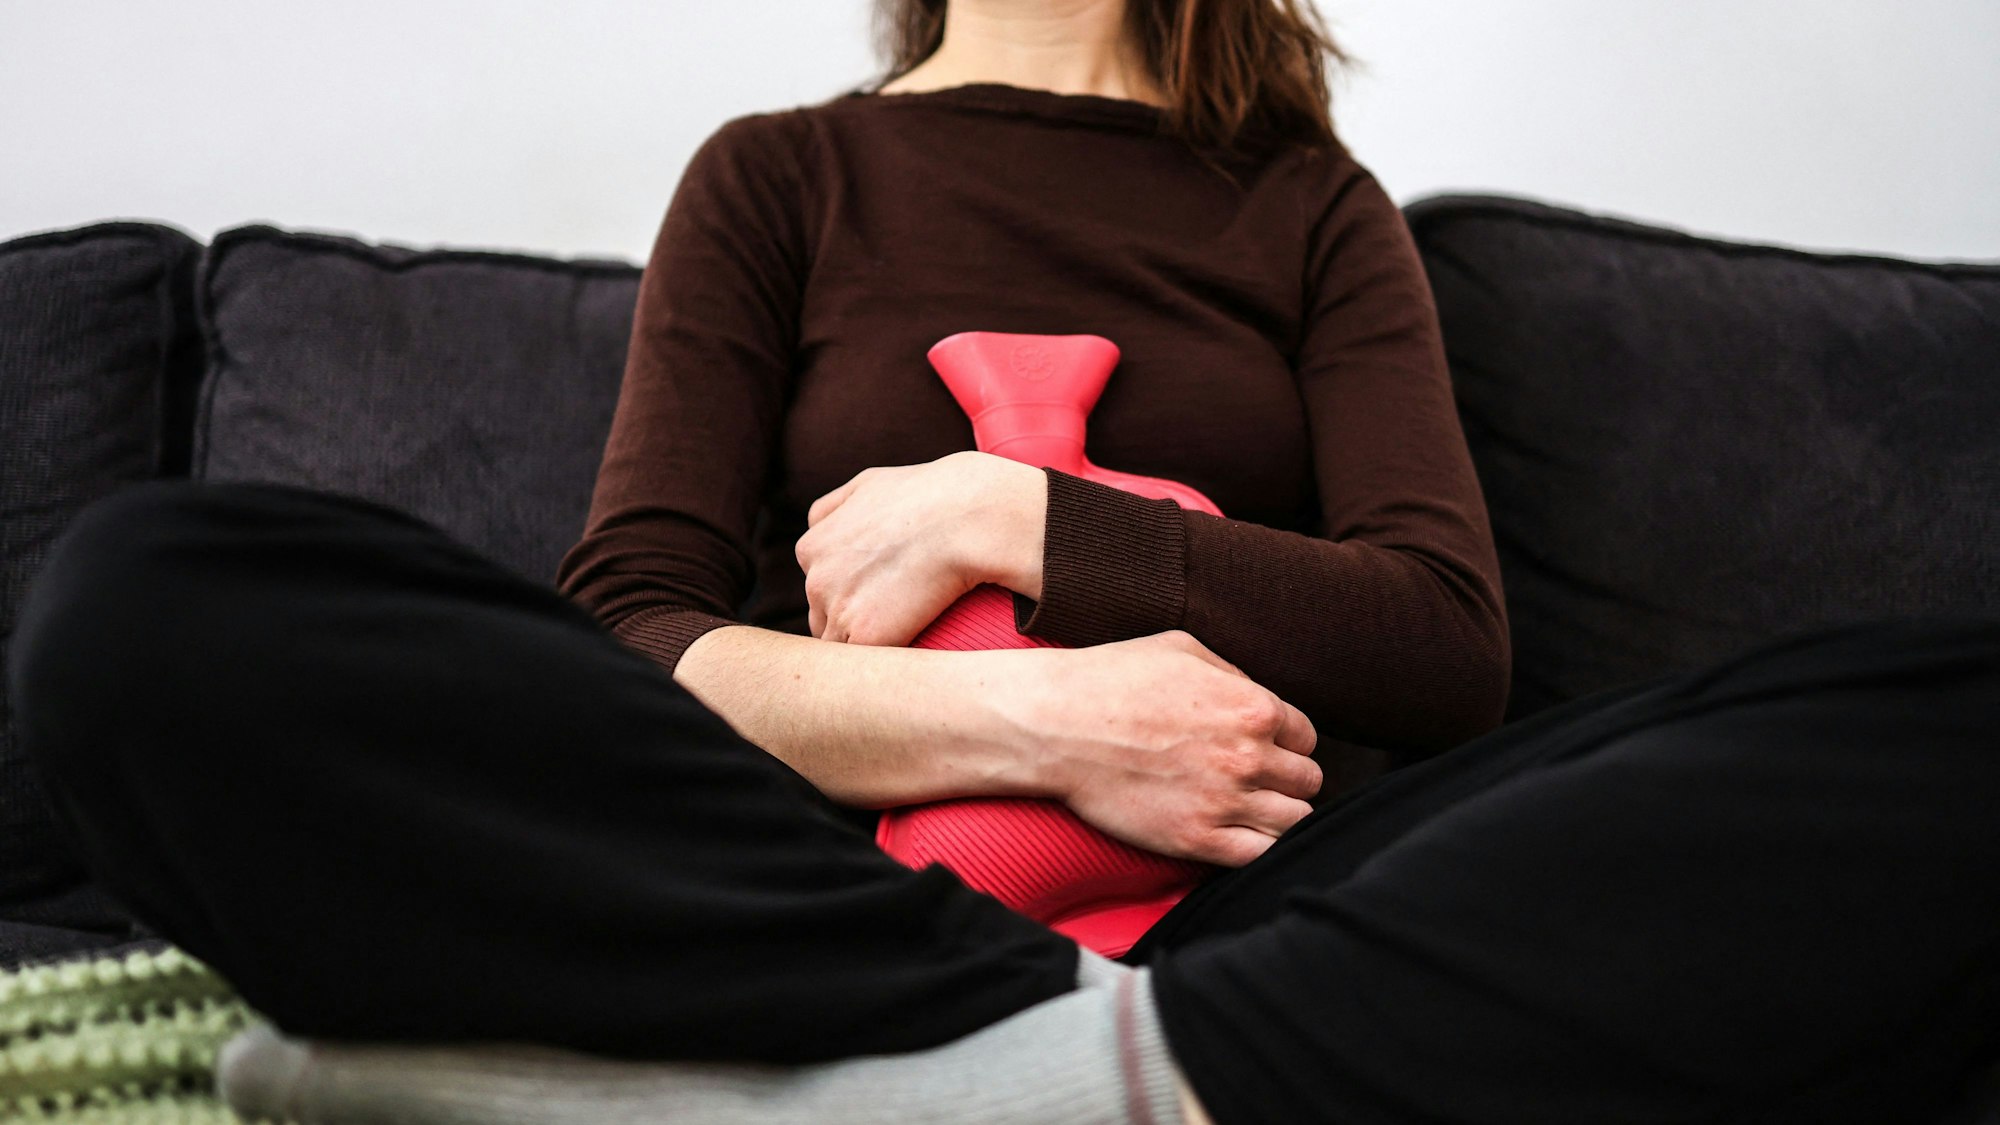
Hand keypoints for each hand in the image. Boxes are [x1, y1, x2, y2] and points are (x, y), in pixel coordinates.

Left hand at [799, 450, 1045, 645]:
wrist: (967, 517)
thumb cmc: (927, 496)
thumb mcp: (867, 485)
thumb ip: (834, 508)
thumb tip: (819, 524)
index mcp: (812, 548)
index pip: (818, 586)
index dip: (846, 593)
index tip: (875, 594)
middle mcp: (816, 580)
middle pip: (823, 617)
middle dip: (850, 618)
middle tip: (892, 614)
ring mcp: (838, 610)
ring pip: (839, 643)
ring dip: (863, 642)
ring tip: (901, 633)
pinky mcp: (867, 636)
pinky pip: (863, 661)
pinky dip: (881, 658)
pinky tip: (908, 643)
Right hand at [997, 630, 1321, 866]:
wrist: (1056, 725)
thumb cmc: (1111, 679)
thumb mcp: (1182, 649)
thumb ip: (1234, 675)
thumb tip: (1258, 698)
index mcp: (1253, 708)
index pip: (1306, 738)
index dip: (1287, 743)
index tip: (1262, 749)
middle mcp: (1249, 756)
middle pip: (1307, 782)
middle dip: (1286, 780)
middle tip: (1255, 780)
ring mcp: (1225, 801)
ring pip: (1295, 823)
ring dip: (1278, 816)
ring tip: (1250, 810)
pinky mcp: (1197, 839)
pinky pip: (1261, 856)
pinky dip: (1260, 849)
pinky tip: (1239, 836)